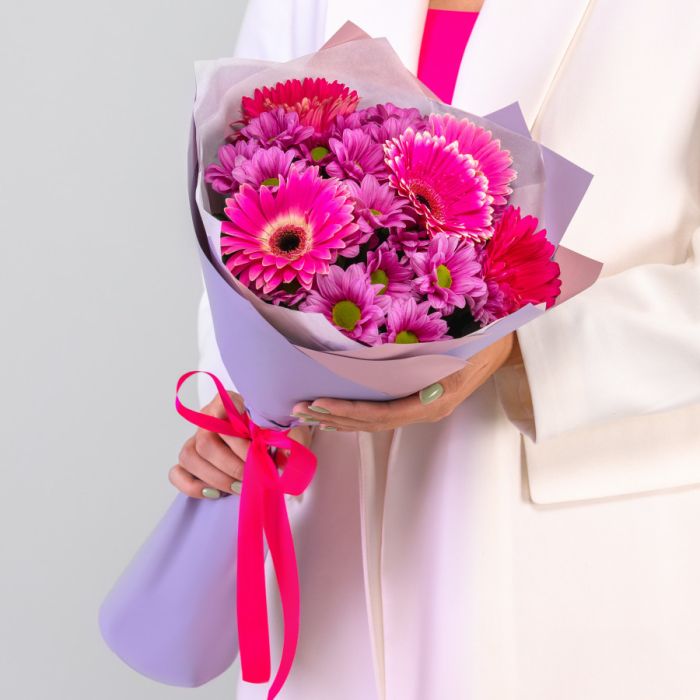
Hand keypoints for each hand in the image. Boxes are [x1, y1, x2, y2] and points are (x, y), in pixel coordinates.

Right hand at [170, 390, 311, 498]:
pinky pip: (177, 473)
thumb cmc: (277, 435)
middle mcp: (208, 418)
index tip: (257, 443)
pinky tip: (216, 494)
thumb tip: (286, 456)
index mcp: (231, 403)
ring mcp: (194, 439)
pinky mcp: (188, 462)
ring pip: (189, 455)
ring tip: (240, 488)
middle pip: (206, 439)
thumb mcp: (290, 432)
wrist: (269, 448)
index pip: (223, 403)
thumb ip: (292, 440)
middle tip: (253, 476)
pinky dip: (194, 486)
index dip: (238, 429)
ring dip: (217, 477)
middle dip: (231, 464)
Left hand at [292, 333, 516, 431]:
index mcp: (434, 400)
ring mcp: (426, 409)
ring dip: (342, 420)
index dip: (349, 412)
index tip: (319, 403)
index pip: (382, 414)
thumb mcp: (464, 348)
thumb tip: (408, 378)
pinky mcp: (423, 403)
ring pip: (377, 423)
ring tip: (311, 415)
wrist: (507, 345)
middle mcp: (427, 410)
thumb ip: (436, 365)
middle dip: (335, 417)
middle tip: (300, 409)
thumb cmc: (484, 340)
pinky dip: (359, 416)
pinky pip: (386, 415)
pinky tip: (340, 414)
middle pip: (374, 423)